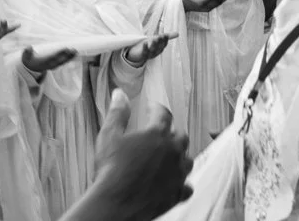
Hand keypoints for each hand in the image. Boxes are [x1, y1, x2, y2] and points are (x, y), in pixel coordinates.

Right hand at [22, 46, 76, 73]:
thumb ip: (27, 52)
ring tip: (76, 52)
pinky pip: (63, 62)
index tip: (66, 48)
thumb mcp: (25, 57)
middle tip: (74, 50)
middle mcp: (49, 65)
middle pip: (60, 61)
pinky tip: (73, 54)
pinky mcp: (55, 65)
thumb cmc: (28, 61)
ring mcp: (52, 66)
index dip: (60, 53)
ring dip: (70, 57)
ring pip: (62, 62)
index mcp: (43, 62)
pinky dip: (68, 59)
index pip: (53, 57)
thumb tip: (29, 47)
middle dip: (67, 56)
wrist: (30, 69)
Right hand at [82, 90, 191, 220]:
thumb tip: (120, 95)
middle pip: (181, 136)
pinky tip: (175, 183)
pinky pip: (187, 187)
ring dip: (180, 157)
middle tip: (163, 134)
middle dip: (173, 133)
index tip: (153, 108)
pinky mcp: (177, 194)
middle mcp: (172, 152)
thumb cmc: (111, 170)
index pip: (164, 114)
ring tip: (170, 157)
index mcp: (157, 134)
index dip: (158, 109)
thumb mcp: (109, 136)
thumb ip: (117, 113)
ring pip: (188, 160)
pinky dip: (182, 183)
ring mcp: (177, 174)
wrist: (117, 203)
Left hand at [125, 33, 177, 64]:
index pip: (164, 45)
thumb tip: (178, 33)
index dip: (165, 40)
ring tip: (155, 38)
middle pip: (159, 47)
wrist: (137, 55)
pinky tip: (145, 43)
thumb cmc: (149, 47)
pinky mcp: (142, 56)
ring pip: (152, 50)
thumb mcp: (157, 40)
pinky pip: (144, 52)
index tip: (166, 35)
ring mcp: (149, 55)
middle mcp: (155, 53)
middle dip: (160, 41)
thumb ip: (166, 37)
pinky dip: (145, 48)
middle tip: (162, 35)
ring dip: (154, 44)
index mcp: (160, 49)